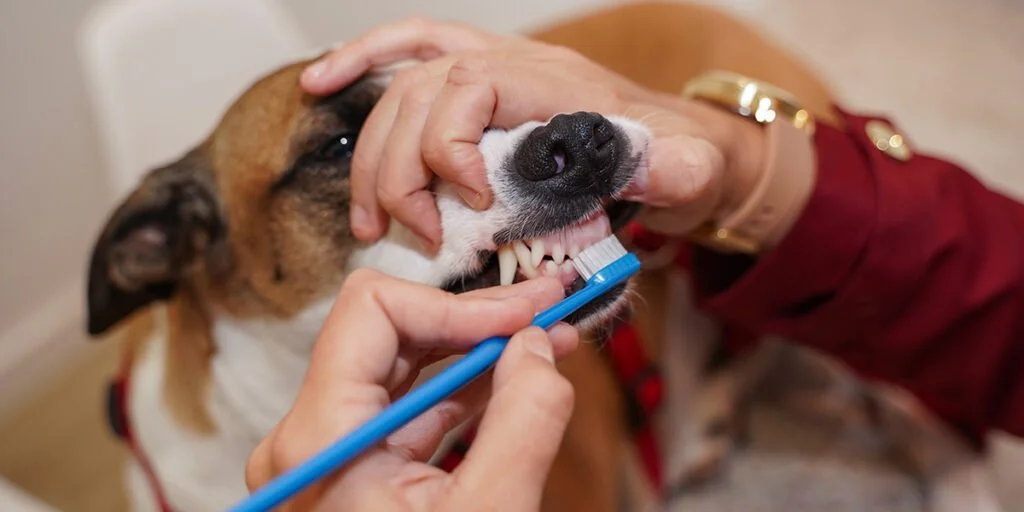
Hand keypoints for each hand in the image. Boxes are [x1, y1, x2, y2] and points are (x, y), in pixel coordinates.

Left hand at [245, 270, 579, 510]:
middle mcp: (312, 438)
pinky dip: (468, 396)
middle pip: (391, 335)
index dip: (459, 305)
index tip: (530, 312)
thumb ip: (524, 422)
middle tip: (550, 306)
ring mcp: (332, 458)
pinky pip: (413, 415)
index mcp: (319, 440)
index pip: (374, 314)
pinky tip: (518, 385)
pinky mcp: (358, 476)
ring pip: (407, 372)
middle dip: (478, 321)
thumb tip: (540, 347)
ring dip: (480, 353)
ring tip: (548, 340)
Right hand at [302, 18, 763, 247]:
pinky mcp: (475, 83)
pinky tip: (322, 83)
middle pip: (421, 95)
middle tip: (416, 234)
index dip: (452, 146)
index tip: (474, 205)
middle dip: (402, 171)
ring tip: (370, 221)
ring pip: (400, 89)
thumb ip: (676, 169)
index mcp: (555, 84)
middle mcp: (514, 65)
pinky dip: (361, 61)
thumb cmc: (675, 160)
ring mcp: (490, 66)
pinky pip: (406, 51)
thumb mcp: (688, 171)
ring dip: (373, 154)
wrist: (677, 145)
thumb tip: (663, 167)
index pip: (472, 88)